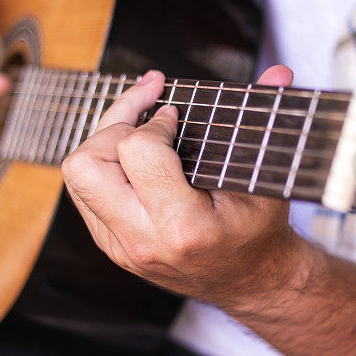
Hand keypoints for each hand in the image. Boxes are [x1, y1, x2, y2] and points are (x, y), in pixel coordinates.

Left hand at [62, 66, 310, 309]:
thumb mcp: (269, 180)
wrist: (250, 283)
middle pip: (85, 165)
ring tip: (137, 126)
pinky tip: (134, 154)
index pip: (138, 151)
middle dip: (112, 125)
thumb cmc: (259, 232)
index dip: (155, 120)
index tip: (175, 116)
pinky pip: (84, 192)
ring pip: (76, 177)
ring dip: (102, 142)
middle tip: (146, 113)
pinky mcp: (110, 244)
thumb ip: (268, 123)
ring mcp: (120, 246)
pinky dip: (104, 164)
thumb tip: (278, 72)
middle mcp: (142, 240)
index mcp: (183, 226)